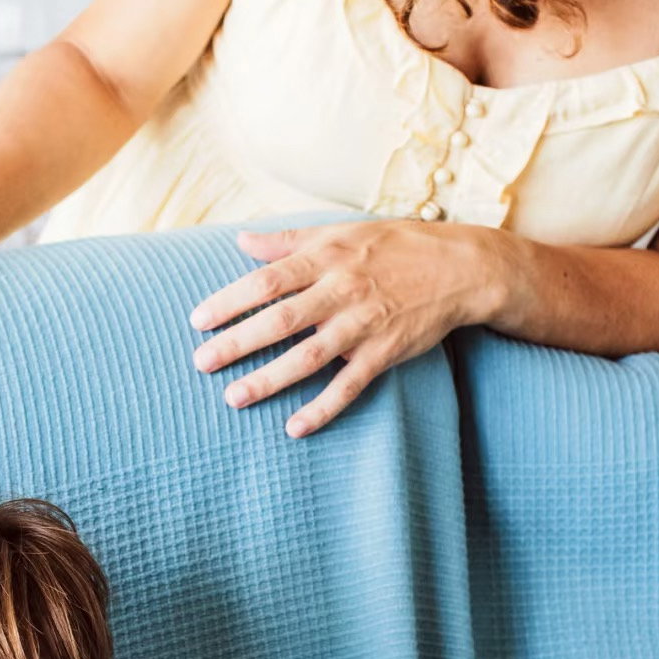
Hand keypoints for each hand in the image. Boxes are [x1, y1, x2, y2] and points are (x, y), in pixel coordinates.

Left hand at [191, 219, 496, 437]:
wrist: (460, 267)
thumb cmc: (396, 245)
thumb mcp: (342, 231)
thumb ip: (288, 241)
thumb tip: (241, 241)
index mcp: (327, 259)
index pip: (267, 282)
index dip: (230, 301)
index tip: (197, 320)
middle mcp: (342, 291)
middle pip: (280, 321)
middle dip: (238, 343)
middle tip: (201, 362)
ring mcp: (363, 325)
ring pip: (309, 357)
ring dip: (270, 380)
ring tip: (234, 397)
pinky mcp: (384, 353)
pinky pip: (349, 386)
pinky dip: (322, 408)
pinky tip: (294, 427)